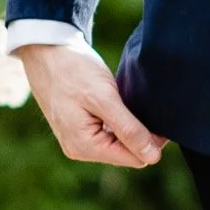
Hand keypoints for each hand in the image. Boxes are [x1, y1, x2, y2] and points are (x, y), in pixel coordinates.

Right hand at [21, 41, 167, 168]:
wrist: (46, 50)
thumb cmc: (73, 71)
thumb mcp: (105, 98)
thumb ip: (129, 129)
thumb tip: (153, 158)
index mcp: (84, 147)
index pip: (134, 158)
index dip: (152, 141)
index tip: (162, 117)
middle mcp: (79, 149)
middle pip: (126, 153)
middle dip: (140, 133)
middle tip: (147, 105)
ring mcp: (77, 140)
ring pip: (118, 143)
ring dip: (129, 126)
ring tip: (129, 102)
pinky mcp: (79, 128)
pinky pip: (107, 133)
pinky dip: (117, 121)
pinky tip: (118, 103)